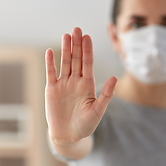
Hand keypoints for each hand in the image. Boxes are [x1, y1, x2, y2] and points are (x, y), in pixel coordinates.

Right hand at [45, 27, 116, 143]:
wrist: (69, 136)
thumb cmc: (86, 124)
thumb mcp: (98, 110)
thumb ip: (106, 94)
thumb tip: (115, 78)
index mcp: (88, 84)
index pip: (88, 63)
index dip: (87, 50)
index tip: (87, 37)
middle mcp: (76, 81)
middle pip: (76, 59)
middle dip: (77, 44)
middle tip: (77, 29)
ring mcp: (64, 84)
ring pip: (65, 63)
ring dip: (65, 49)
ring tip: (66, 35)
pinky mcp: (52, 90)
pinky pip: (51, 73)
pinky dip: (50, 63)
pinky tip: (50, 51)